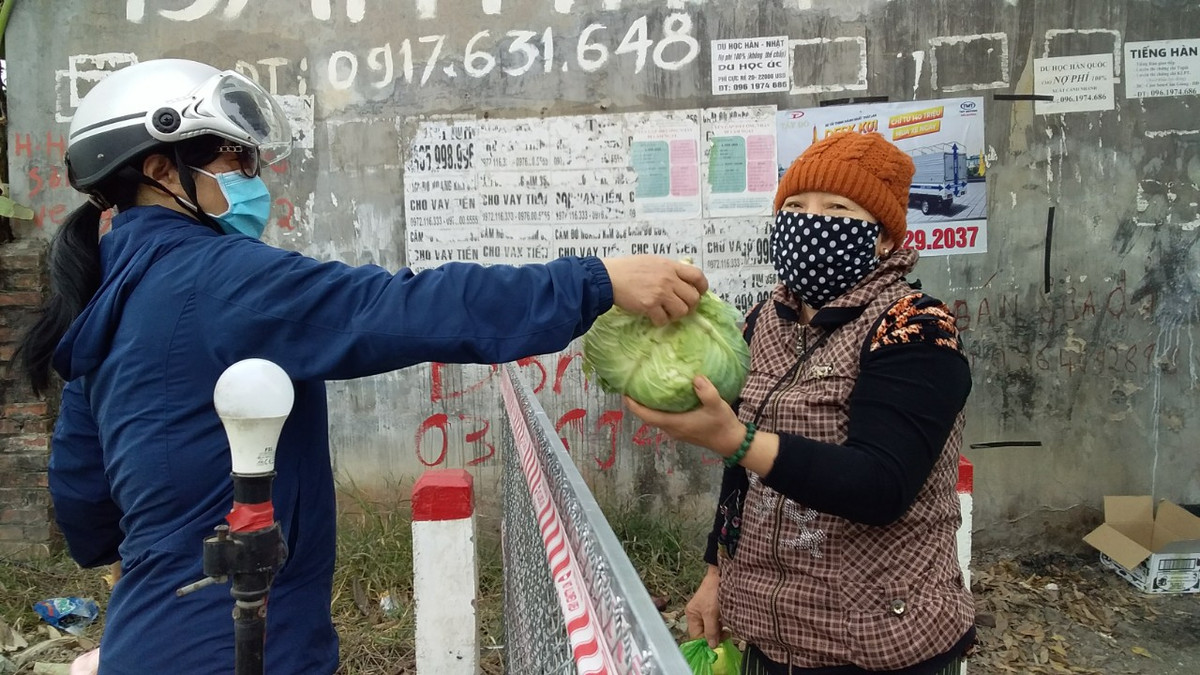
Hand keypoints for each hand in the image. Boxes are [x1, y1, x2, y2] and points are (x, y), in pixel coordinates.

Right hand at [601, 255, 707, 325]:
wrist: (608, 277)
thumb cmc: (628, 268)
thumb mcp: (652, 261)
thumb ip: (668, 269)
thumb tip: (682, 279)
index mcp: (670, 266)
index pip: (697, 276)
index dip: (702, 287)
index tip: (699, 293)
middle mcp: (668, 279)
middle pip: (693, 297)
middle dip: (689, 306)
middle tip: (679, 307)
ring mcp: (660, 293)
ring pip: (682, 311)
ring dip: (675, 315)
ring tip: (666, 313)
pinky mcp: (650, 306)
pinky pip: (664, 320)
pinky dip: (660, 321)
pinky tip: (653, 317)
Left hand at [624, 376, 743, 455]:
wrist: (731, 442)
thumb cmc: (722, 424)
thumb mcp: (717, 406)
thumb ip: (707, 392)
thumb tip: (696, 377)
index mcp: (675, 424)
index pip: (647, 416)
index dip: (634, 406)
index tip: (624, 393)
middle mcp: (672, 429)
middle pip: (647, 417)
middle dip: (637, 404)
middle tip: (632, 386)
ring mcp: (676, 431)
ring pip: (655, 419)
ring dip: (647, 407)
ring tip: (644, 389)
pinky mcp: (681, 430)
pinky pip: (663, 419)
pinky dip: (658, 409)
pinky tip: (662, 398)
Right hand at [686, 565, 722, 647]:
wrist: (722, 574)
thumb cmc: (714, 592)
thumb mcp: (711, 613)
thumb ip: (711, 630)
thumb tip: (711, 646)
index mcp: (692, 615)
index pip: (696, 636)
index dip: (706, 642)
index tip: (719, 644)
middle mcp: (696, 614)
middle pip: (704, 633)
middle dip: (715, 636)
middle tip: (726, 634)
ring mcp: (704, 611)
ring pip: (711, 628)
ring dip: (719, 630)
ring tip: (727, 628)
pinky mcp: (713, 608)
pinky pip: (716, 622)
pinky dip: (721, 624)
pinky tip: (727, 622)